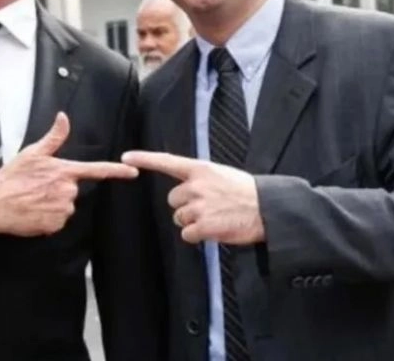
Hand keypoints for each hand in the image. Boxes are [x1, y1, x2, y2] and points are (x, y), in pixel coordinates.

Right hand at [0, 112, 137, 236]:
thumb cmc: (11, 177)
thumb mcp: (32, 153)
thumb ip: (53, 137)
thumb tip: (63, 117)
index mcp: (64, 171)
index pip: (96, 170)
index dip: (117, 171)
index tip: (133, 172)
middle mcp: (67, 190)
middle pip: (74, 189)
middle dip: (59, 188)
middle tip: (38, 186)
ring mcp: (62, 209)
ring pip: (66, 205)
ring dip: (54, 203)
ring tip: (34, 199)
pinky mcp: (55, 224)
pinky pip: (58, 220)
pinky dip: (48, 217)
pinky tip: (34, 211)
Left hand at [122, 151, 264, 244]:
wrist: (267, 209)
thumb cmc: (246, 192)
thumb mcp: (221, 175)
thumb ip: (200, 179)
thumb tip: (186, 188)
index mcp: (201, 169)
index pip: (167, 162)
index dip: (144, 159)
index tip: (126, 157)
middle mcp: (196, 186)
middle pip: (173, 200)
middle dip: (185, 206)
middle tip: (208, 207)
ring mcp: (199, 206)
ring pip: (179, 219)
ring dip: (193, 222)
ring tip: (215, 218)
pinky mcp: (204, 226)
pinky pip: (188, 235)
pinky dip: (198, 236)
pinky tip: (215, 229)